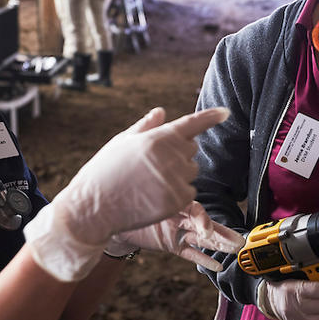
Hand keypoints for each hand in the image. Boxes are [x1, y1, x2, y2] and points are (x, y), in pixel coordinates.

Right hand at [25, 106, 229, 280]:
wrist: (92, 208)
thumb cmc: (104, 172)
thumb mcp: (121, 143)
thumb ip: (146, 127)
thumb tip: (162, 111)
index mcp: (157, 138)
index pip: (191, 124)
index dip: (210, 117)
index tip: (225, 112)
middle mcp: (170, 156)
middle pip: (191, 150)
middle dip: (179, 154)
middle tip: (152, 165)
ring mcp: (175, 179)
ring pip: (192, 172)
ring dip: (179, 175)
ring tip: (150, 182)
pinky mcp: (177, 200)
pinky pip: (190, 193)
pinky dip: (178, 195)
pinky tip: (155, 197)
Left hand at [107, 201, 241, 271]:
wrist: (109, 219)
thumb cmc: (127, 204)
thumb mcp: (146, 202)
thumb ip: (163, 205)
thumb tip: (177, 208)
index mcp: (176, 203)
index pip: (197, 210)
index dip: (204, 220)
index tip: (206, 230)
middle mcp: (180, 218)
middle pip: (206, 226)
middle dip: (223, 234)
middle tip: (240, 242)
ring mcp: (177, 233)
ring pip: (203, 240)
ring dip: (219, 245)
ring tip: (235, 250)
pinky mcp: (172, 246)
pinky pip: (191, 253)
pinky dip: (204, 259)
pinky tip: (217, 265)